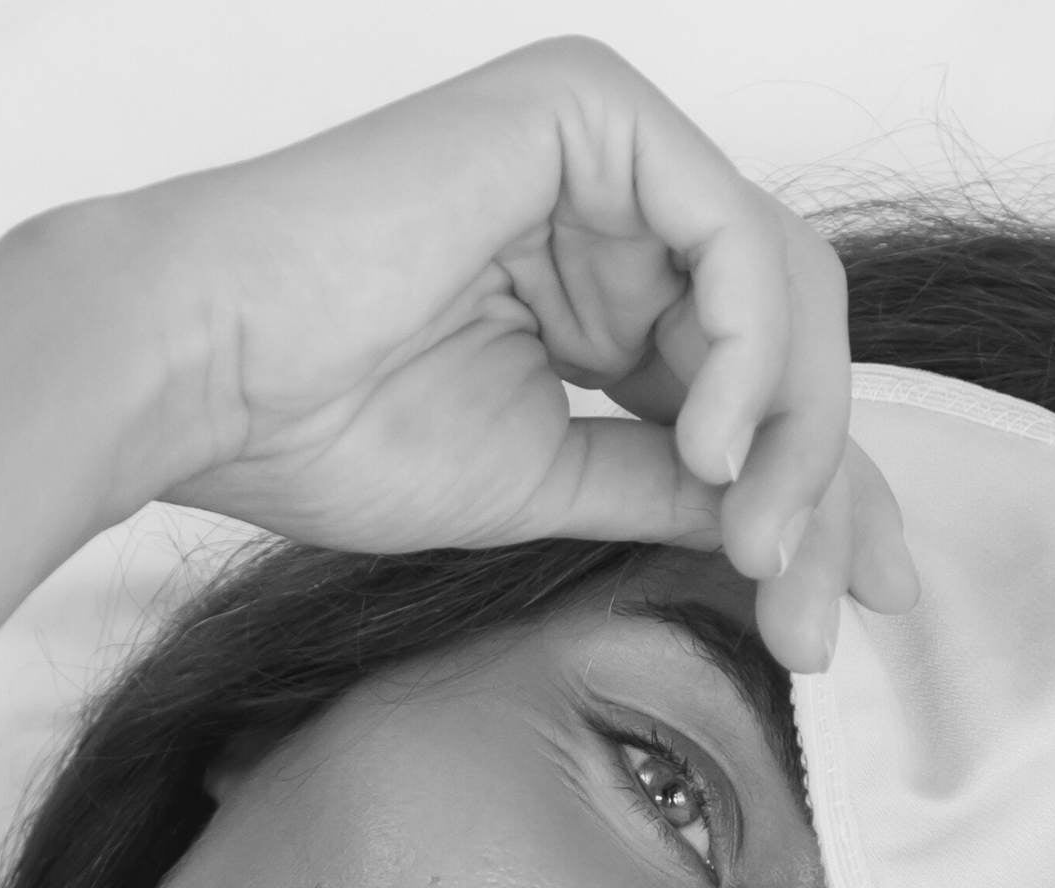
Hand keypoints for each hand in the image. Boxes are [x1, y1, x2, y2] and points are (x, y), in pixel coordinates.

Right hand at [93, 35, 917, 670]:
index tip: (857, 602)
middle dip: (822, 477)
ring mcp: (602, 147)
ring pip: (783, 286)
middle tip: (813, 605)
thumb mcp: (548, 479)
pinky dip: (752, 352)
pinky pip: (736, 236)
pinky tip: (715, 445)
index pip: (750, 372)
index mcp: (589, 273)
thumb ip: (673, 484)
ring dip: (797, 430)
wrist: (197, 373)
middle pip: (788, 328)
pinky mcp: (589, 114)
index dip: (820, 489)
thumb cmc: (318, 428)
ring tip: (755, 537)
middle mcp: (607, 197)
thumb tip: (793, 534)